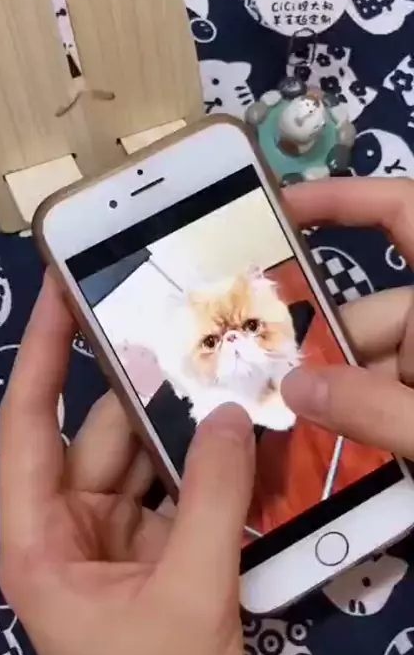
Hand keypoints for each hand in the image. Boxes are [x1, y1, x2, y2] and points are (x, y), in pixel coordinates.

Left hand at [0, 274, 255, 654]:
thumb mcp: (191, 596)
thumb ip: (215, 500)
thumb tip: (232, 415)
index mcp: (39, 541)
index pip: (29, 425)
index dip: (40, 353)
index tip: (58, 292)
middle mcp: (66, 527)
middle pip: (100, 434)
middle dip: (144, 387)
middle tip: (186, 326)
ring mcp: (111, 537)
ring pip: (143, 457)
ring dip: (182, 424)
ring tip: (224, 370)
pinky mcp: (151, 549)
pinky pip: (174, 487)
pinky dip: (204, 464)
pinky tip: (237, 431)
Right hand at [282, 178, 413, 457]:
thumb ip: (375, 410)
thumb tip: (292, 389)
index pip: (406, 216)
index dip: (346, 201)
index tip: (282, 209)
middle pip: (370, 318)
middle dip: (316, 352)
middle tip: (255, 382)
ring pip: (376, 371)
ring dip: (336, 401)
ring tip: (283, 431)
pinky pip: (393, 405)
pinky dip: (364, 426)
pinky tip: (328, 453)